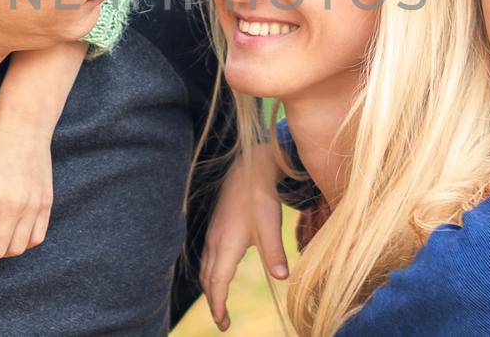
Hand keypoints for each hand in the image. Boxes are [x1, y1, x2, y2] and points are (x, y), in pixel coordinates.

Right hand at [200, 149, 287, 330]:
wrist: (248, 169)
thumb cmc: (260, 197)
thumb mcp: (271, 226)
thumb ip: (275, 253)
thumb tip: (283, 278)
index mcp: (226, 246)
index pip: (217, 284)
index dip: (219, 306)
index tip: (223, 324)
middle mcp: (215, 243)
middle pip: (208, 280)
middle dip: (214, 302)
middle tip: (222, 322)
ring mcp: (213, 235)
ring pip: (206, 269)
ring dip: (211, 289)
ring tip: (220, 304)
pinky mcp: (216, 229)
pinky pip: (209, 259)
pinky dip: (212, 274)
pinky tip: (221, 276)